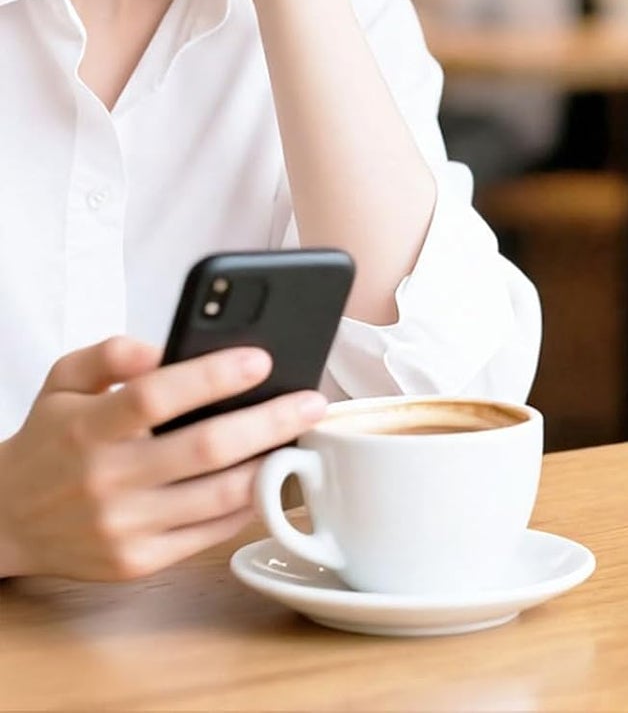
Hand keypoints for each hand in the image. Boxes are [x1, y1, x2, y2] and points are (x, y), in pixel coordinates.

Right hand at [0, 337, 327, 580]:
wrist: (5, 519)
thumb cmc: (52, 437)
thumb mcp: (63, 379)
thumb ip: (109, 352)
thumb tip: (160, 347)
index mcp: (88, 428)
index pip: (157, 397)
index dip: (213, 376)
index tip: (261, 358)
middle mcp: (106, 480)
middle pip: (205, 448)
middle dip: (270, 421)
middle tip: (314, 400)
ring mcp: (123, 528)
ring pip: (218, 496)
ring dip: (272, 464)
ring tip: (303, 436)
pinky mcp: (137, 563)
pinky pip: (210, 533)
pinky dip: (249, 503)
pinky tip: (274, 475)